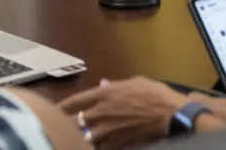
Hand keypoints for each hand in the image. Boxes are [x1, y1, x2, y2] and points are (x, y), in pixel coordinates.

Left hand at [60, 77, 186, 148]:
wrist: (169, 114)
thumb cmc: (153, 93)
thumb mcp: (134, 82)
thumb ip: (114, 85)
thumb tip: (102, 85)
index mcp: (103, 95)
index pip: (74, 102)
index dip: (62, 107)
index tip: (55, 110)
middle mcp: (101, 113)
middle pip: (75, 122)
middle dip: (69, 124)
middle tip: (65, 125)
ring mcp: (108, 131)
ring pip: (85, 138)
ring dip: (83, 137)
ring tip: (81, 137)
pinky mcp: (117, 144)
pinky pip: (101, 148)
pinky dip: (98, 146)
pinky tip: (99, 144)